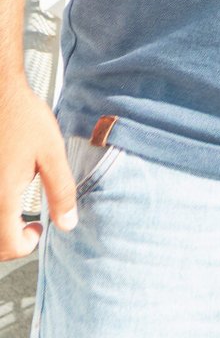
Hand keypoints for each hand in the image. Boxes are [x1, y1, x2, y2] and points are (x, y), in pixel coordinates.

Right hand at [0, 75, 75, 260]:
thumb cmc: (23, 119)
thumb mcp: (52, 153)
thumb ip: (60, 191)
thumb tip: (67, 223)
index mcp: (2, 197)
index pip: (9, 246)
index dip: (27, 245)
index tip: (38, 229)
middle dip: (9, 244)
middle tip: (26, 230)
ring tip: (13, 221)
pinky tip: (3, 203)